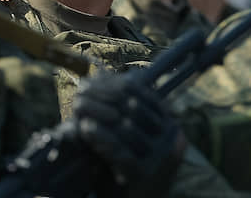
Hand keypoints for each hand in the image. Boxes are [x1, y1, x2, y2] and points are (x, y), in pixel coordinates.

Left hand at [73, 72, 185, 197]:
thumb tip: (99, 75)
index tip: (86, 84)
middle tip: (78, 97)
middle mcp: (172, 137)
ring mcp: (163, 157)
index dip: (109, 85)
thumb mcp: (127, 134)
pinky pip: (121, 152)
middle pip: (131, 107)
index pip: (139, 92)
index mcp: (169, 122)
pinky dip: (101, 138)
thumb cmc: (126, 165)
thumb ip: (118, 109)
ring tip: (79, 110)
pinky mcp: (148, 176)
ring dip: (97, 116)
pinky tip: (85, 129)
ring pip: (126, 127)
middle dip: (101, 99)